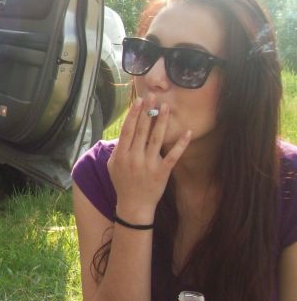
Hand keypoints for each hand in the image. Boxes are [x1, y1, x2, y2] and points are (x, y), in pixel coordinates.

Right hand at [107, 97, 190, 220]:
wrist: (133, 205)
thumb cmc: (122, 183)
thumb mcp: (113, 165)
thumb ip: (118, 148)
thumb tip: (125, 131)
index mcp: (121, 155)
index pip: (128, 130)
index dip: (133, 114)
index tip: (139, 101)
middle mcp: (134, 157)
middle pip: (142, 130)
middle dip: (147, 112)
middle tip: (153, 96)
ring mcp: (149, 164)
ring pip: (157, 138)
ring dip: (162, 121)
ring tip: (166, 106)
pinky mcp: (163, 172)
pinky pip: (173, 155)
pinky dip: (180, 143)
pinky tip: (187, 132)